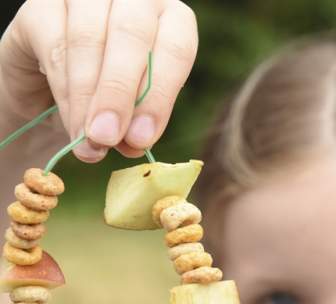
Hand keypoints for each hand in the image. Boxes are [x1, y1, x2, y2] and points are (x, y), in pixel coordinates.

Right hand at [0, 0, 197, 161]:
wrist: (49, 100)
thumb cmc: (103, 105)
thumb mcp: (129, 117)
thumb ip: (137, 124)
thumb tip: (134, 142)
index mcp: (169, 21)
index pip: (176, 48)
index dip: (160, 96)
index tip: (141, 138)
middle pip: (132, 34)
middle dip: (119, 94)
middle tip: (108, 138)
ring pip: (89, 37)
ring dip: (87, 97)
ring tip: (87, 140)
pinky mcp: (43, 5)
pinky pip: (54, 44)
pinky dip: (64, 90)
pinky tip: (70, 122)